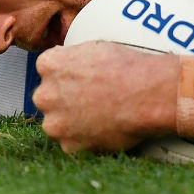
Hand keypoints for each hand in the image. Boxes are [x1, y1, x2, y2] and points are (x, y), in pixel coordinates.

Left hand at [32, 41, 178, 153]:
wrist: (148, 95)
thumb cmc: (126, 67)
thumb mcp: (94, 47)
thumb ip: (71, 56)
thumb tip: (65, 59)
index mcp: (49, 65)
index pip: (47, 69)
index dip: (65, 75)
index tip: (79, 80)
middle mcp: (45, 95)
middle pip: (47, 98)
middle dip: (63, 100)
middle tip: (89, 100)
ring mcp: (56, 123)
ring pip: (56, 124)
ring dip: (70, 123)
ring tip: (98, 118)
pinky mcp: (70, 146)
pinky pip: (71, 145)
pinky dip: (84, 141)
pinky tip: (103, 131)